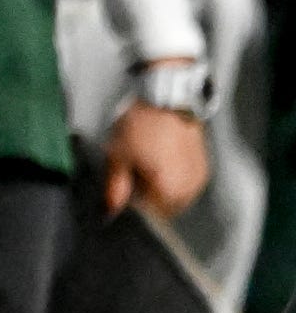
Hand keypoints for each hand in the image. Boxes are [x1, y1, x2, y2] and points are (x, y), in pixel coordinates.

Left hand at [106, 98, 209, 217]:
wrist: (166, 98)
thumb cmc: (141, 124)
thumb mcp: (117, 155)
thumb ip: (114, 187)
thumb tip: (109, 212)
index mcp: (167, 191)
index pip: (148, 214)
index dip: (133, 201)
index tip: (124, 186)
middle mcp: (188, 190)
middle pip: (163, 208)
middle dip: (147, 195)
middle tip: (133, 170)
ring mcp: (197, 178)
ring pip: (176, 197)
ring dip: (161, 188)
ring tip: (147, 160)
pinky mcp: (202, 167)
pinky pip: (186, 184)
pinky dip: (173, 177)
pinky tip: (161, 157)